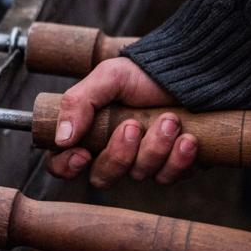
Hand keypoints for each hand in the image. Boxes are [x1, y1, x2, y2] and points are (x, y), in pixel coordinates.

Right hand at [45, 58, 198, 187]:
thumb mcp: (107, 77)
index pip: (62, 164)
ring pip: (139, 175)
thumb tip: (61, 139)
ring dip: (156, 147)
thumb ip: (78, 103)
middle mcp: (113, 153)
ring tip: (170, 119)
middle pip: (102, 177)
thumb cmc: (142, 75)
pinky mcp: (172, 168)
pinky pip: (170, 177)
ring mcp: (143, 164)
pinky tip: (189, 138)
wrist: (187, 73)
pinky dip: (180, 158)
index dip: (67, 166)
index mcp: (88, 133)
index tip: (83, 153)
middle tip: (133, 126)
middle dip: (119, 154)